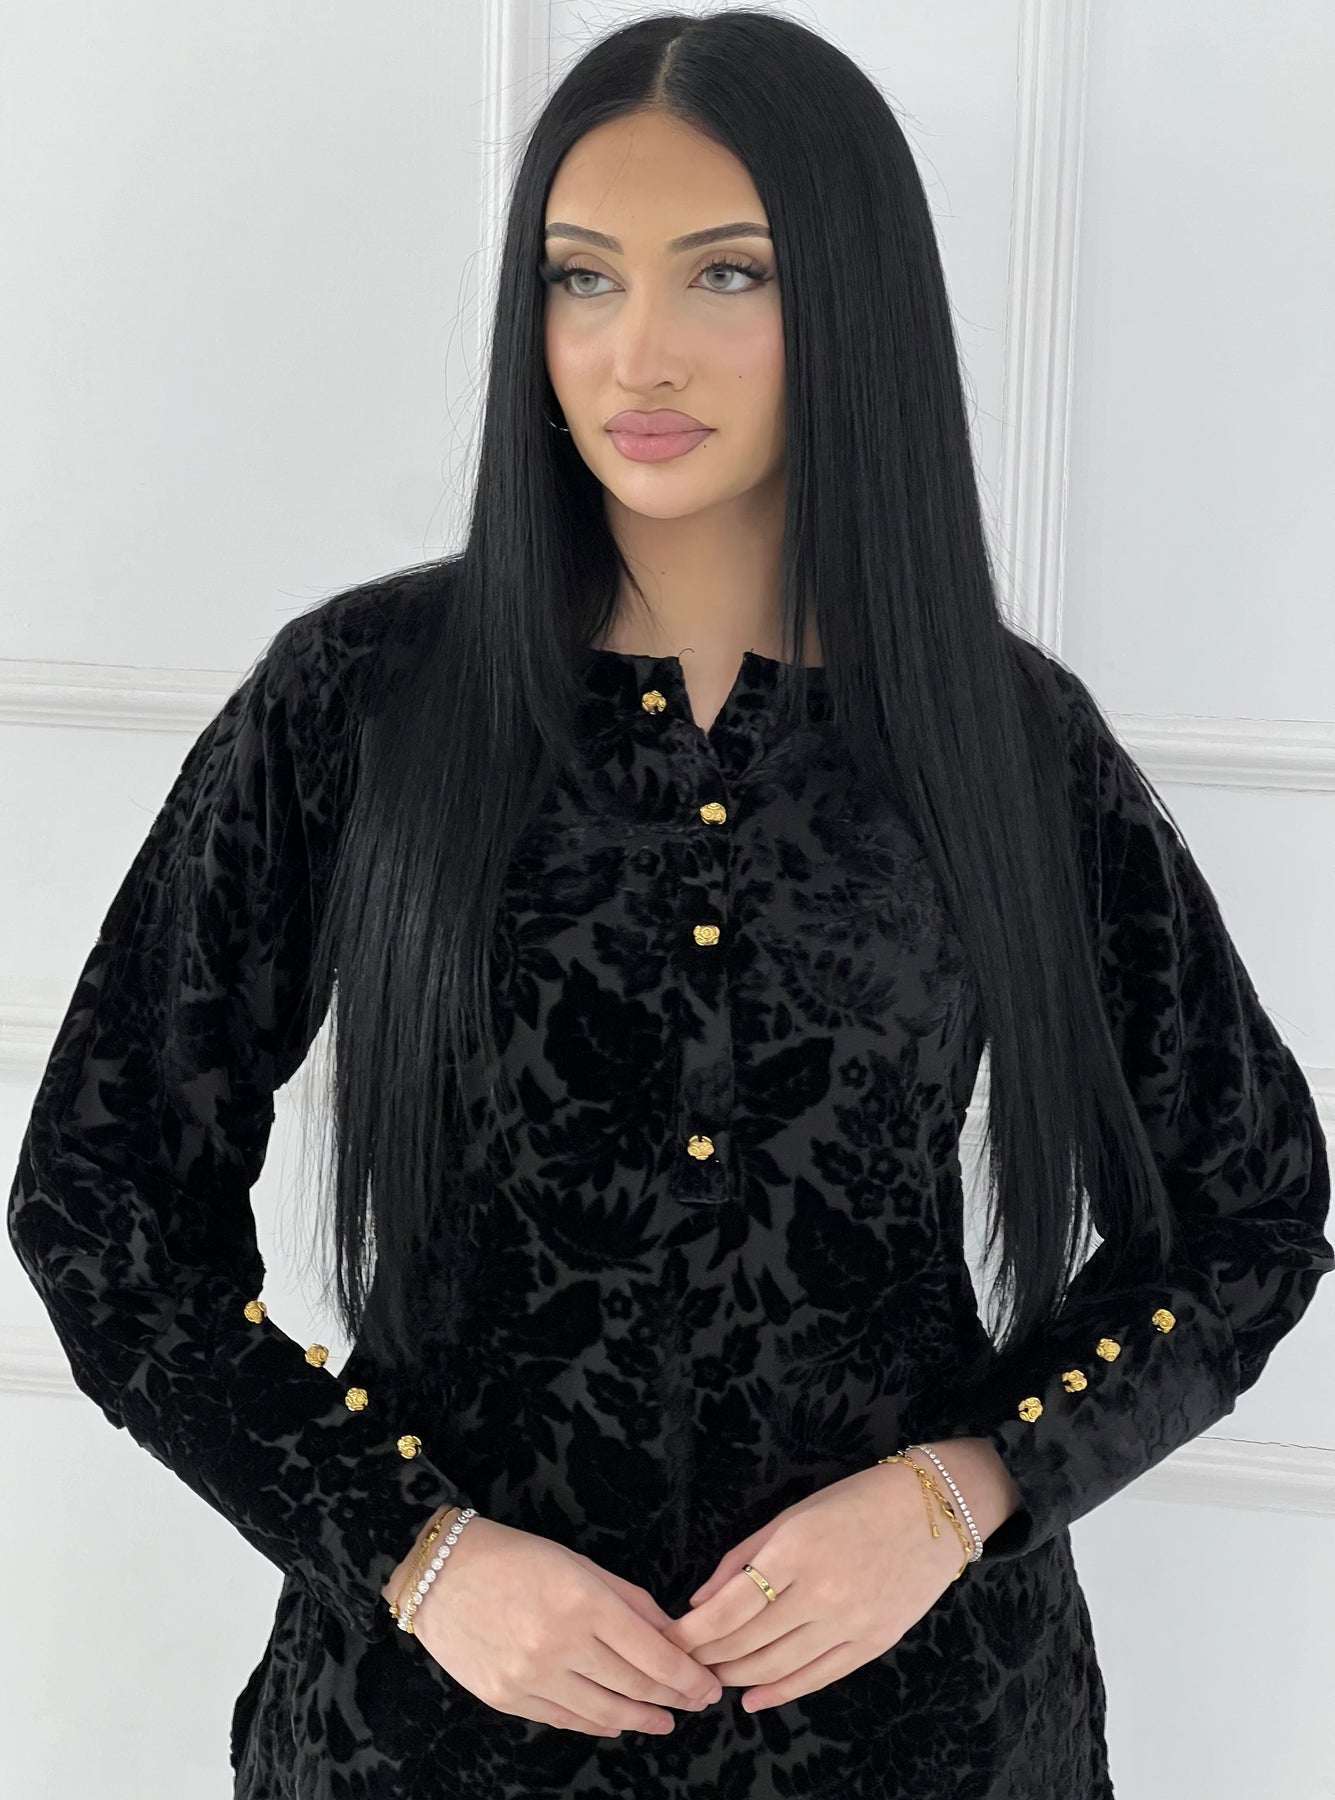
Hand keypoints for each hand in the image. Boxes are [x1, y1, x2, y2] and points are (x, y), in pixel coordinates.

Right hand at [403, 1516, 724, 1736]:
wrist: (439, 1574)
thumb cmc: (514, 1557)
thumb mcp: (578, 1564)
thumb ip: (628, 1601)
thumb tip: (671, 1634)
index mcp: (583, 1603)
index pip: (651, 1653)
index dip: (686, 1675)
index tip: (708, 1686)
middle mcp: (559, 1645)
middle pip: (633, 1685)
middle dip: (672, 1698)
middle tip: (697, 1702)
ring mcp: (531, 1677)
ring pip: (603, 1712)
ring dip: (641, 1719)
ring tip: (664, 1721)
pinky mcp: (507, 1699)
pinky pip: (565, 1720)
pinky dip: (597, 1724)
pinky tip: (617, 1722)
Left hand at [658, 1461, 971, 1713]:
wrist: (933, 1510)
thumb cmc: (855, 1501)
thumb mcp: (792, 1515)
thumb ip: (743, 1559)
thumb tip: (701, 1604)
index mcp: (796, 1550)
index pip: (729, 1608)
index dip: (692, 1632)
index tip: (669, 1639)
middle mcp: (823, 1591)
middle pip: (749, 1642)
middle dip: (708, 1656)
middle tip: (683, 1660)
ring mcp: (851, 1622)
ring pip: (778, 1666)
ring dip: (737, 1676)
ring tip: (712, 1676)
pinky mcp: (874, 1643)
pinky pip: (817, 1678)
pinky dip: (780, 1693)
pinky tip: (753, 1699)